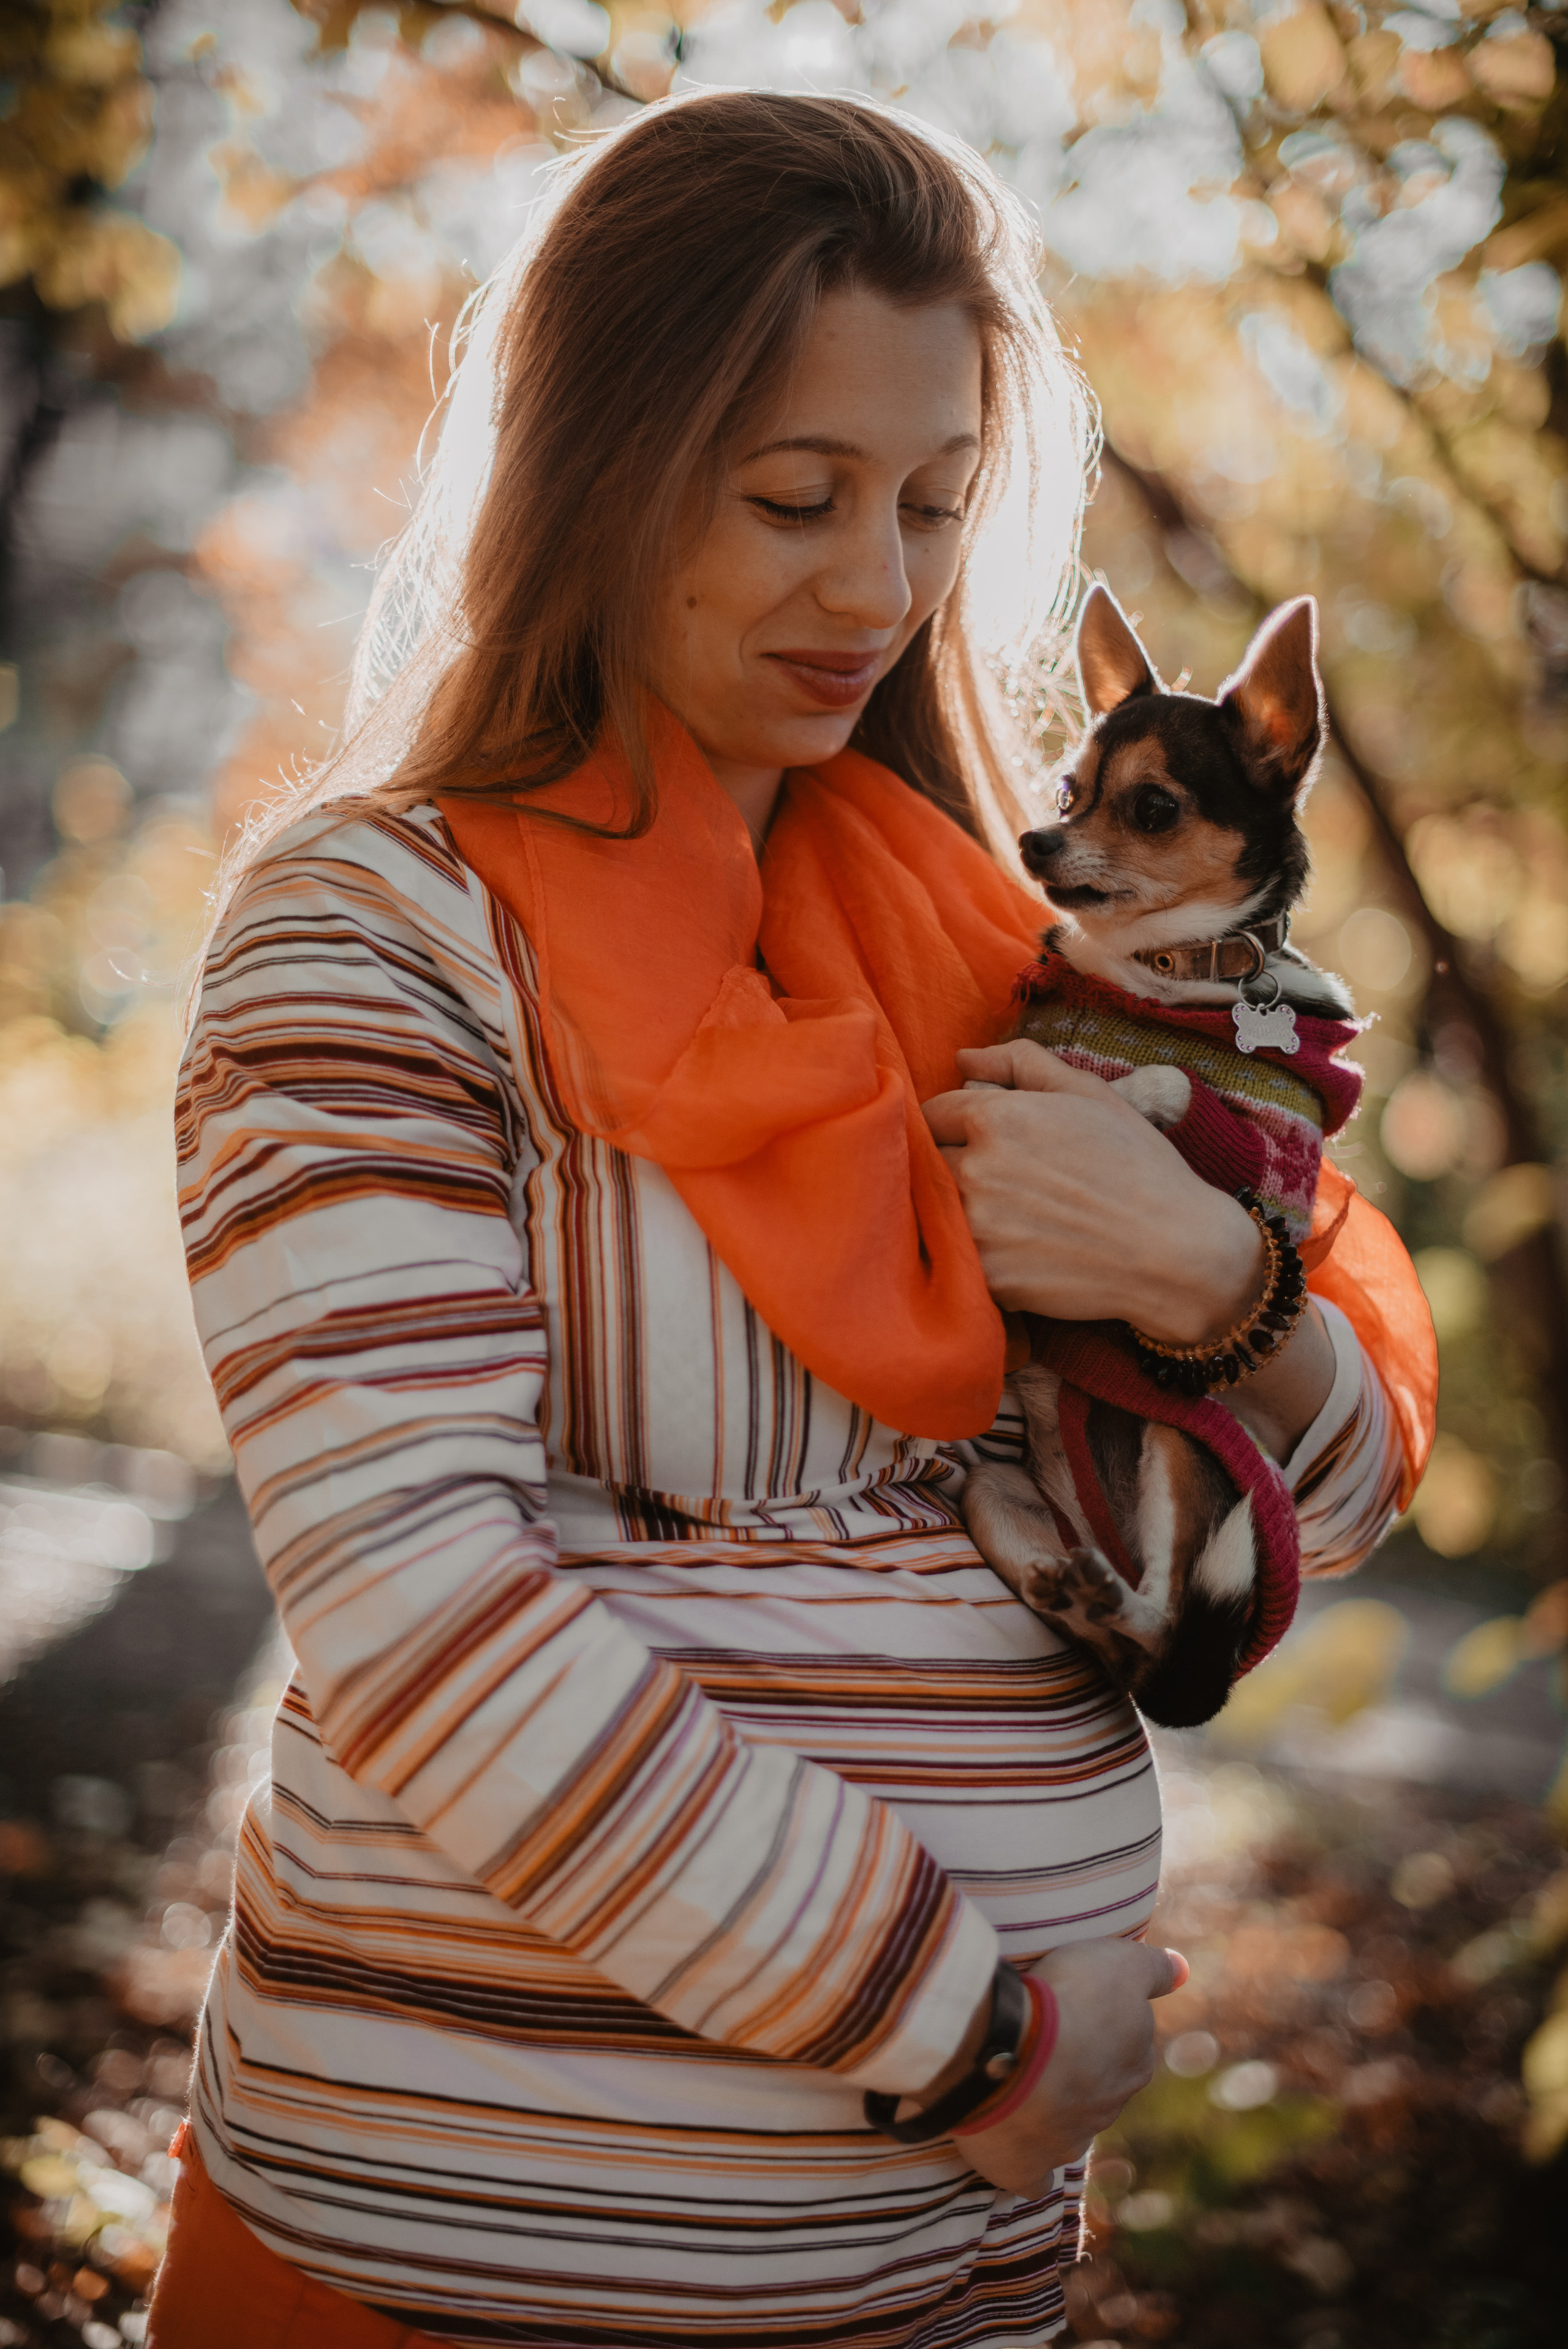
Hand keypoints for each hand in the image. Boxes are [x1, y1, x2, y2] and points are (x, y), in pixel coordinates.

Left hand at [924, 1040, 1261, 1343]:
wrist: (1175, 1251)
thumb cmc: (1137, 1165)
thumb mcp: (1087, 1093)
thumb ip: (1020, 1063)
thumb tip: (964, 1058)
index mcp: (995, 1118)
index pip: (934, 1113)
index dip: (958, 1123)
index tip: (986, 1139)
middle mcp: (975, 1170)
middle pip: (928, 1160)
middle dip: (955, 1163)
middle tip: (1004, 1179)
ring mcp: (977, 1228)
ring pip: (936, 1210)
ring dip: (960, 1208)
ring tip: (1012, 1215)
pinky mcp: (987, 1277)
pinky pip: (959, 1256)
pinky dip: (979, 1252)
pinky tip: (1020, 1249)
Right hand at [955, 1940, 1187, 2199]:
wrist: (1013, 2054)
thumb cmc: (1068, 2001)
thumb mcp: (1119, 1963)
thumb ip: (1153, 1970)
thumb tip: (1183, 1970)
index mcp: (1134, 2065)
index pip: (1129, 2047)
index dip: (1104, 2028)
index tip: (1078, 2012)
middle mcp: (1107, 2110)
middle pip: (1099, 2090)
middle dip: (1080, 2074)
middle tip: (1046, 2046)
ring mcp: (1066, 2143)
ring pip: (1067, 2131)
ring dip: (1051, 2113)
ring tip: (1020, 2087)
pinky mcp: (1026, 2168)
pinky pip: (1032, 2177)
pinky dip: (1028, 2170)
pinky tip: (1018, 2157)